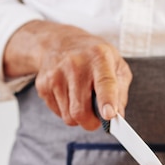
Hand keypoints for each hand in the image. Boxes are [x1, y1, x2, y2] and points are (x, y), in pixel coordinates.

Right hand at [4, 20, 131, 129]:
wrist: (59, 42)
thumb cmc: (93, 56)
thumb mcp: (116, 65)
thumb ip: (120, 92)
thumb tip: (118, 117)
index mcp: (99, 57)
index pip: (104, 82)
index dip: (107, 100)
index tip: (109, 115)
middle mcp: (75, 64)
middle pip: (80, 110)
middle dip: (90, 123)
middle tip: (96, 119)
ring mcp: (56, 75)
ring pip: (68, 117)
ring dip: (78, 117)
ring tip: (82, 101)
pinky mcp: (43, 85)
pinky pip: (57, 113)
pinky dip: (66, 111)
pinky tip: (69, 95)